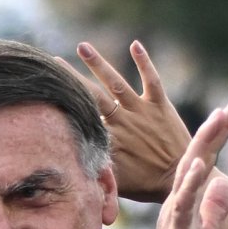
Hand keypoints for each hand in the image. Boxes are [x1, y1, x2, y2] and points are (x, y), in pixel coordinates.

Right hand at [62, 41, 192, 202]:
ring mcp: (142, 111)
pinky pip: (152, 80)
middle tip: (53, 63)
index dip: (64, 103)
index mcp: (110, 139)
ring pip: (116, 83)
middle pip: (92, 95)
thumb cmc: (146, 184)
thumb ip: (95, 173)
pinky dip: (144, 62)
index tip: (45, 91)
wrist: (182, 176)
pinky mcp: (160, 105)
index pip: (82, 117)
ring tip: (82, 45)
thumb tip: (70, 170)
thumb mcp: (116, 183)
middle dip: (72, 78)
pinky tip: (135, 44)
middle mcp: (123, 121)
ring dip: (98, 63)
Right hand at [119, 97, 227, 228]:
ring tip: (219, 120)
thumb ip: (214, 211)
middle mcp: (176, 203)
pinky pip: (181, 205)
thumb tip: (226, 185)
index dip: (221, 134)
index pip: (205, 160)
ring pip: (188, 173)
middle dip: (217, 129)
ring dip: (204, 145)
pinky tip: (199, 165)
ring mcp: (175, 217)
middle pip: (197, 156)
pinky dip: (189, 184)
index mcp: (185, 202)